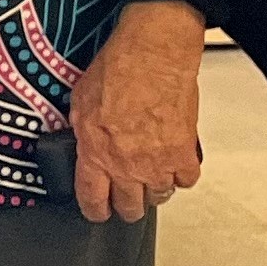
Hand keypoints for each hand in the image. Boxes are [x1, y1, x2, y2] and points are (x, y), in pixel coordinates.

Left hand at [67, 0, 208, 222]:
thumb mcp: (80, 102)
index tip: (98, 211)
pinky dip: (181, 175)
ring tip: (151, 178)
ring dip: (154, 190)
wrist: (153, 54)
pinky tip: (175, 165)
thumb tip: (82, 143)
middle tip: (127, 200)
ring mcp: (157, 162)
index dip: (95, 210)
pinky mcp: (184, 152)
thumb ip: (81, 131)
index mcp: (95, 153)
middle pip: (129, 207)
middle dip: (126, 206)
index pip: (92, 199)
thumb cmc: (118, 68)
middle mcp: (126, 165)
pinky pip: (186, 180)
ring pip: (159, 197)